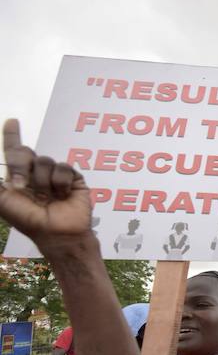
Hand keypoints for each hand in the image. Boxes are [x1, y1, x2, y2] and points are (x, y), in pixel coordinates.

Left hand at [0, 119, 90, 244]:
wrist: (56, 233)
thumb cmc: (28, 220)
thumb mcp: (3, 201)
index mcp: (19, 178)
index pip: (14, 152)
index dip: (12, 136)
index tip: (12, 121)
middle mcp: (36, 175)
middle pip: (27, 152)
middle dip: (21, 165)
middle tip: (21, 185)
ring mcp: (55, 177)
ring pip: (45, 161)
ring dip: (42, 181)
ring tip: (47, 197)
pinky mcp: (73, 179)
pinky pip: (64, 168)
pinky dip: (60, 182)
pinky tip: (62, 195)